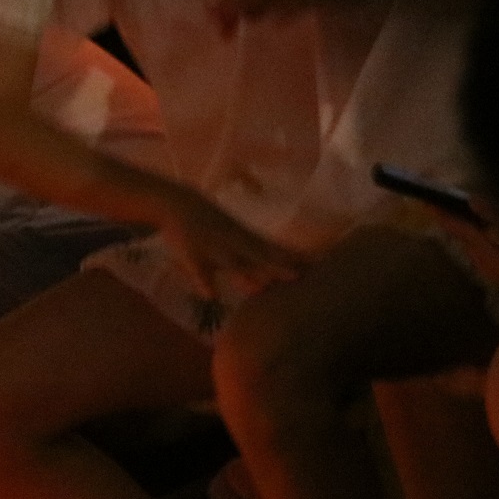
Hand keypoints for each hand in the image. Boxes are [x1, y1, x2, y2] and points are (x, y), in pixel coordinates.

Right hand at [160, 200, 302, 303]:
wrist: (179, 203)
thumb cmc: (213, 224)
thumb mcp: (237, 236)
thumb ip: (255, 256)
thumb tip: (275, 276)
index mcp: (248, 239)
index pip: (278, 250)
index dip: (298, 258)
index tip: (320, 266)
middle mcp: (236, 244)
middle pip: (260, 257)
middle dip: (277, 267)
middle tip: (298, 277)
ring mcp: (214, 249)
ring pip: (231, 263)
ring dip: (244, 275)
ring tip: (257, 290)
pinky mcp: (192, 255)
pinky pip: (199, 270)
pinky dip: (204, 282)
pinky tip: (211, 296)